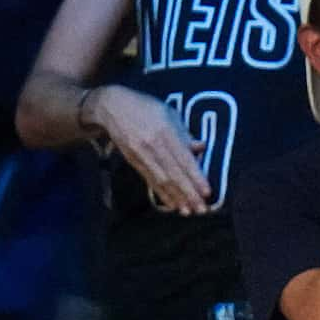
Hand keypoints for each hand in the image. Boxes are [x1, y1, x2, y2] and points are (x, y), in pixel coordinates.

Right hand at [87, 85, 214, 213]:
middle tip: (202, 210)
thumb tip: (202, 148)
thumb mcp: (170, 114)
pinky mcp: (133, 161)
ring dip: (176, 198)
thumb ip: (185, 134)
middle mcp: (152, 145)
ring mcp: (141, 155)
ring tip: (189, 212)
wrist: (112, 107)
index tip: (207, 192)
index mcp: (165, 132)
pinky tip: (172, 205)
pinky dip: (162, 194)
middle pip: (173, 173)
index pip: (183, 159)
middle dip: (189, 194)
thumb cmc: (148, 108)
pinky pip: (150, 180)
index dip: (196, 177)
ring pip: (162, 180)